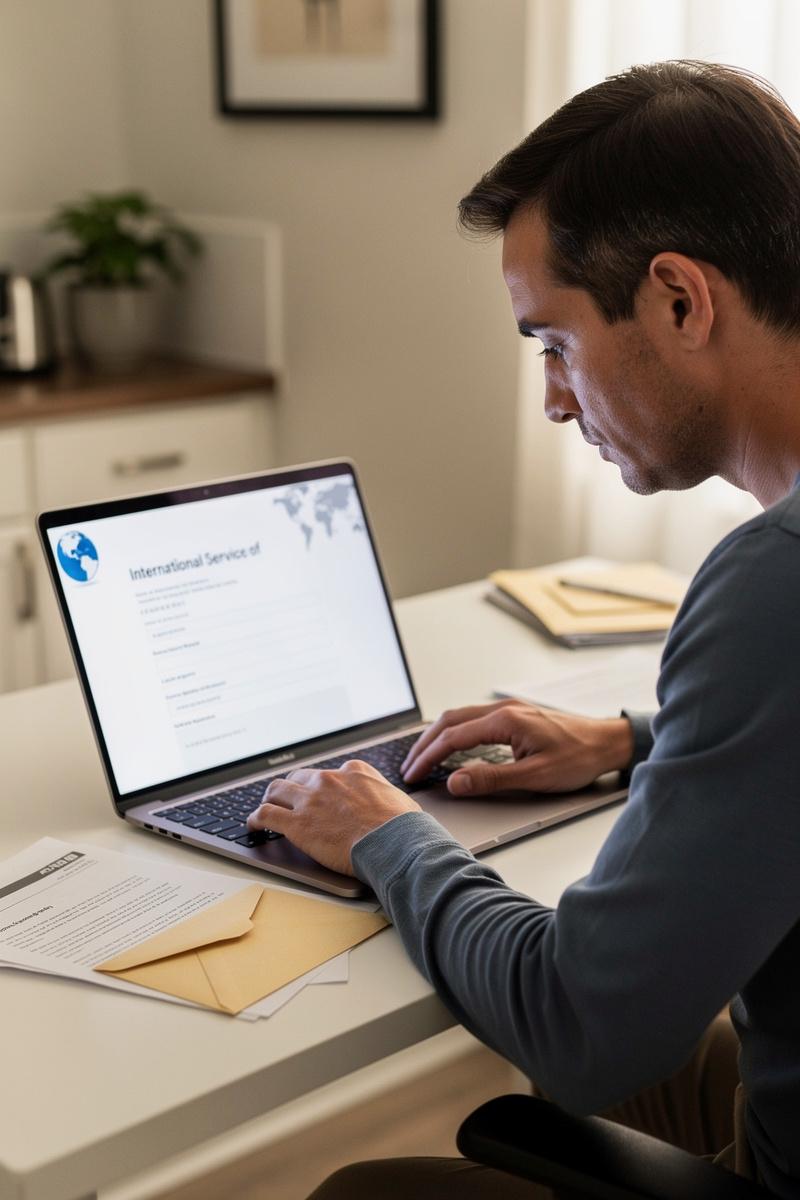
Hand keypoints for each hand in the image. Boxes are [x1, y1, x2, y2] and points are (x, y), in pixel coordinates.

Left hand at [246, 760, 420, 875]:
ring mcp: (310, 800)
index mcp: (354, 771)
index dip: (322, 785)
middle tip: (290, 800)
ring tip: (267, 807)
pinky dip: (255, 818)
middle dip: (294, 788)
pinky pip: (265, 814)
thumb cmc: (403, 828)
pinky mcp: (297, 823)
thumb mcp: (399, 800)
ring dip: (271, 798)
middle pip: (300, 777)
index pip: (330, 773)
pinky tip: (253, 825)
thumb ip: (385, 797)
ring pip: (277, 790)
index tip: (320, 794)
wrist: (394, 843)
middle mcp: (328, 780)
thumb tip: (393, 807)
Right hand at [401, 700, 633, 794]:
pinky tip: (452, 746)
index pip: (453, 737)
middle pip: (450, 720)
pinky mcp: (515, 715)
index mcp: (504, 720)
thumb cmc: (578, 758)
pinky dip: (454, 732)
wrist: (607, 742)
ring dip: (438, 736)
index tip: (413, 775)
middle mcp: (503, 709)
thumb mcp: (535, 776)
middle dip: (424, 744)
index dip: (428, 757)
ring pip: (460, 717)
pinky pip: (474, 719)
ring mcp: (509, 709)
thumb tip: (455, 782)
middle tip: (409, 767)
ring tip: (423, 758)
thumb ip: (491, 778)